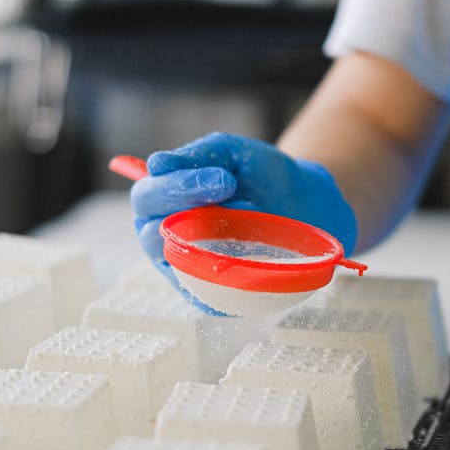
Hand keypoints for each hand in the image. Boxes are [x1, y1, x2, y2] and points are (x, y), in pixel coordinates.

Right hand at [130, 131, 357, 276]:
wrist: (302, 202)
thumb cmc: (258, 175)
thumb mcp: (228, 152)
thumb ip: (194, 156)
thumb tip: (155, 164)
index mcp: (160, 202)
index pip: (147, 198)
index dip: (176, 187)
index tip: (222, 178)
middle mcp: (165, 238)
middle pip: (151, 236)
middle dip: (192, 212)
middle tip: (233, 193)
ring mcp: (185, 271)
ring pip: (180, 265)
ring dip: (217, 241)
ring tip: (252, 215)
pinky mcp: (211, 298)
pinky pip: (209, 295)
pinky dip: (232, 274)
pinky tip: (255, 254)